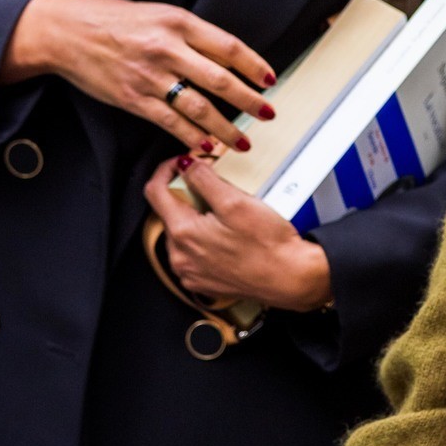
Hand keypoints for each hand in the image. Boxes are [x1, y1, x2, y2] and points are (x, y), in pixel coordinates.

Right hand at [3, 0, 275, 153]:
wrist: (66, 31)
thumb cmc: (113, 20)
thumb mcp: (158, 14)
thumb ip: (191, 34)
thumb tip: (226, 56)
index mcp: (178, 22)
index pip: (228, 47)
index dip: (254, 66)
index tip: (270, 80)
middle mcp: (167, 48)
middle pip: (220, 80)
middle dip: (249, 101)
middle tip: (268, 114)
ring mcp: (149, 76)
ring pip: (198, 107)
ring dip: (225, 128)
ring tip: (242, 141)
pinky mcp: (132, 98)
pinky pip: (169, 123)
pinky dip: (191, 138)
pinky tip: (205, 147)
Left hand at [144, 155, 332, 312]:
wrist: (290, 278)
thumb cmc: (269, 245)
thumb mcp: (236, 201)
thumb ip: (204, 180)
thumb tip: (185, 166)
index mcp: (183, 233)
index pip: (154, 191)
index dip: (166, 170)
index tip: (182, 163)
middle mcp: (179, 256)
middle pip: (167, 213)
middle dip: (185, 195)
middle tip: (213, 188)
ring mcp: (189, 272)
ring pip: (179, 233)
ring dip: (194, 218)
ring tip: (223, 215)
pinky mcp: (201, 282)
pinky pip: (191, 253)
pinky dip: (201, 239)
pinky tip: (225, 236)